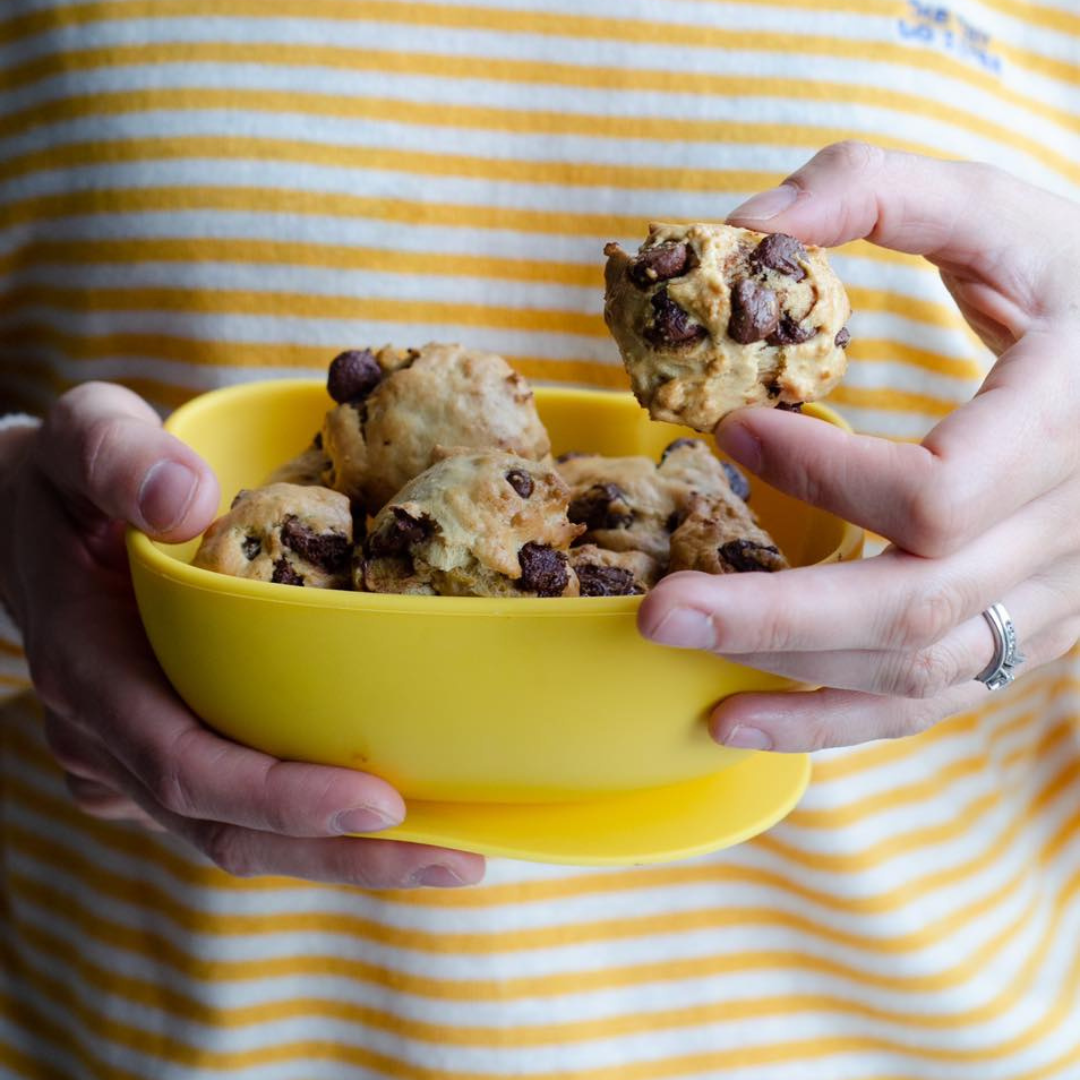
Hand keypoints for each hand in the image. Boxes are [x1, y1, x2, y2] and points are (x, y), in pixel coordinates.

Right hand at [0, 382, 483, 886]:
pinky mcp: (166, 751)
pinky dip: (315, 826)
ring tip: (452, 854)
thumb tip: (188, 501)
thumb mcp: (82, 437)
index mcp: (92, 670)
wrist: (25, 523)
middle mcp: (109, 735)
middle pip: (225, 828)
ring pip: (236, 835)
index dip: (281, 796)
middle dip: (342, 855)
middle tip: (457, 859)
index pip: (185, 765)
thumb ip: (119, 458)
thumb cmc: (65, 480)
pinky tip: (401, 816)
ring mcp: (134, 756)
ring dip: (343, 857)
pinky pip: (239, 810)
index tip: (381, 803)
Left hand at [638, 142, 1079, 751]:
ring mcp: (1057, 595)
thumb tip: (741, 227)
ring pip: (918, 666)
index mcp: (1068, 422)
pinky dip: (831, 721)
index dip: (819, 471)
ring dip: (789, 673)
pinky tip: (736, 720)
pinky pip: (934, 697)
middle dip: (771, 616)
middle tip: (656, 610)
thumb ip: (877, 189)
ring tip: (676, 654)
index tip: (728, 428)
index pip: (937, 492)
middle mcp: (1072, 528)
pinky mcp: (1030, 628)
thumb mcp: (1001, 208)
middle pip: (912, 604)